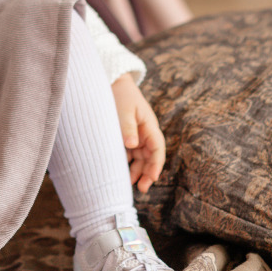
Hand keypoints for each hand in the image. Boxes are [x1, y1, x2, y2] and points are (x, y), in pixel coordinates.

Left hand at [111, 73, 165, 192]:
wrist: (114, 81)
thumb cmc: (121, 94)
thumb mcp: (124, 110)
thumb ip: (128, 127)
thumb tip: (132, 145)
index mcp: (149, 126)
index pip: (157, 149)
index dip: (156, 164)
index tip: (152, 178)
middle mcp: (145, 133)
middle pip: (150, 157)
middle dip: (148, 173)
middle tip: (141, 188)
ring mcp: (137, 135)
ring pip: (141, 157)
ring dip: (138, 170)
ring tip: (131, 184)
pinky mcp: (128, 135)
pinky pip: (131, 153)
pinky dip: (128, 163)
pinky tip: (121, 171)